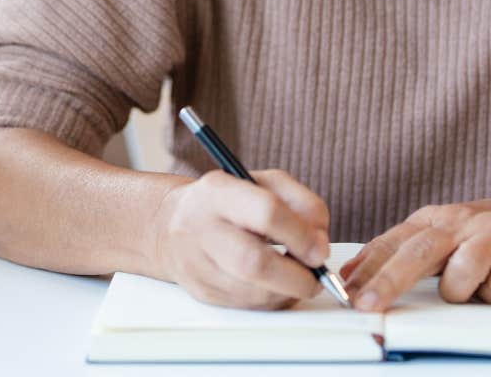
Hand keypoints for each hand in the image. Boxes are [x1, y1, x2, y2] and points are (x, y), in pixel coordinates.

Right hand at [148, 169, 331, 309]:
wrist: (170, 226)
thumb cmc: (227, 202)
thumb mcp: (265, 183)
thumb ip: (302, 203)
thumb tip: (320, 242)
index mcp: (218, 192)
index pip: (266, 213)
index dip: (301, 235)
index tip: (320, 249)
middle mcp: (202, 228)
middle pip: (253, 263)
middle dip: (296, 277)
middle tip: (315, 276)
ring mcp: (197, 265)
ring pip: (253, 293)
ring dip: (288, 292)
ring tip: (298, 278)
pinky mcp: (203, 293)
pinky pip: (248, 307)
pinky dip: (274, 301)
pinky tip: (278, 286)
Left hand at [340, 192, 490, 311]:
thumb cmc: (484, 235)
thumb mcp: (440, 235)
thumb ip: (400, 252)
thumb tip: (352, 276)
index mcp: (434, 218)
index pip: (393, 242)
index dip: (367, 268)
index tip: (346, 291)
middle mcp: (462, 221)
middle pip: (418, 253)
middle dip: (389, 281)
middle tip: (369, 305)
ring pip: (462, 274)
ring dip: (461, 292)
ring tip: (471, 287)